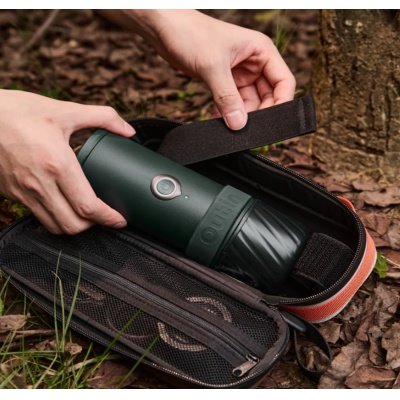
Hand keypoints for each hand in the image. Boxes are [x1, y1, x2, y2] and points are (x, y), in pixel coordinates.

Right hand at [0, 89, 134, 233]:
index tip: (120, 220)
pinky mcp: (11, 194)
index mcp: (57, 163)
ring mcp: (23, 192)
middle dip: (94, 226)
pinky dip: (55, 220)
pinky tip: (63, 208)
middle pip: (73, 225)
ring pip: (54, 227)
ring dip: (74, 226)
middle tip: (106, 217)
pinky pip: (38, 217)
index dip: (109, 218)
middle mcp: (39, 183)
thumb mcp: (65, 110)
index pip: (88, 206)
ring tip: (87, 215)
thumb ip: (103, 117)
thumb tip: (128, 130)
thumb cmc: (19, 111)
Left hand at [123, 10, 295, 129]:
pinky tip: (217, 119)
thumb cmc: (191, 33)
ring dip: (239, 116)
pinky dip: (226, 113)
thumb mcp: (213, 66)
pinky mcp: (223, 81)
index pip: (283, 82)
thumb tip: (239, 123)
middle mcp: (253, 63)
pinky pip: (231, 103)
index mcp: (261, 51)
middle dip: (257, 113)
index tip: (271, 123)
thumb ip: (227, 97)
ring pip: (248, 103)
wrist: (165, 28)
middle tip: (244, 127)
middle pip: (267, 96)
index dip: (281, 103)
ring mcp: (238, 74)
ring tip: (227, 124)